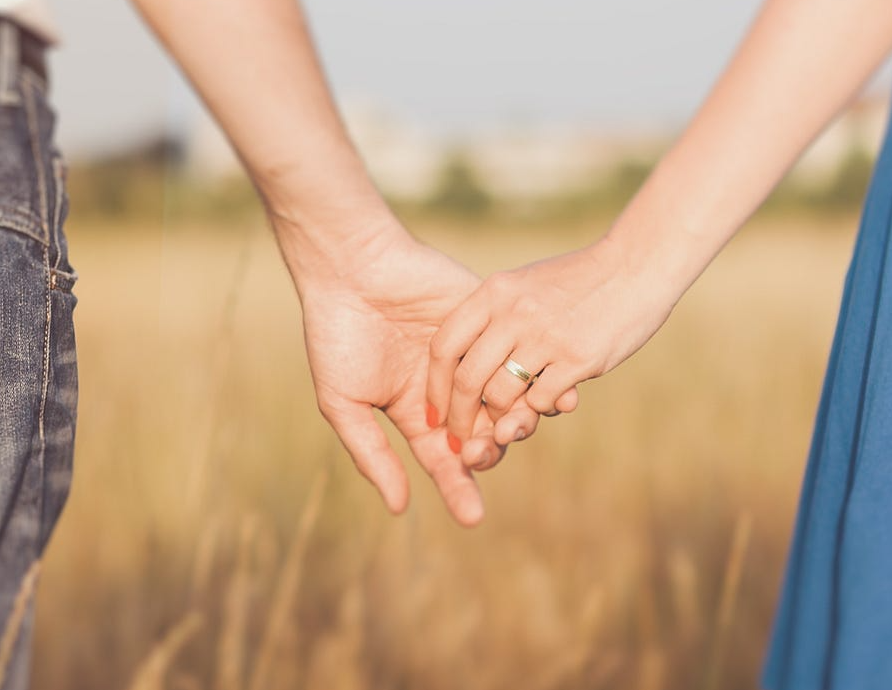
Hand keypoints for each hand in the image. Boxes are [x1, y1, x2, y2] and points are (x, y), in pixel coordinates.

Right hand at [291, 221, 537, 525]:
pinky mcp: (491, 322)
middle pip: (485, 435)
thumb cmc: (337, 335)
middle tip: (486, 454)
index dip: (459, 488)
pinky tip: (554, 396)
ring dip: (520, 421)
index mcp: (416, 411)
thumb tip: (401, 508)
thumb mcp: (344, 402)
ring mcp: (474, 354)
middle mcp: (451, 388)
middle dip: (489, 452)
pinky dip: (539, 377)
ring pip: (510, 399)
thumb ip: (373, 454)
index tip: (473, 518)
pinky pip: (522, 355)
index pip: (446, 460)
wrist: (351, 266)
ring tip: (520, 430)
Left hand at [427, 238, 678, 468]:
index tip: (434, 410)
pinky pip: (541, 401)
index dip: (434, 385)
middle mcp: (514, 314)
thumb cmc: (578, 279)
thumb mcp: (524, 284)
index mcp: (495, 292)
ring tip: (504, 425)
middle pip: (468, 379)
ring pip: (501, 396)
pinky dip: (539, 409)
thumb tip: (462, 361)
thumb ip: (494, 315)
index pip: (444, 345)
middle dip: (459, 418)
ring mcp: (546, 337)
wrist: (635, 266)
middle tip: (458, 439)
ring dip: (500, 419)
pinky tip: (549, 401)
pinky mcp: (578, 359)